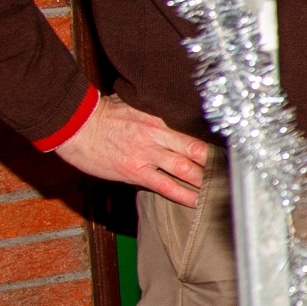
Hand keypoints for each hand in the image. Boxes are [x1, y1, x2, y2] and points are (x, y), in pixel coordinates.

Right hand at [53, 92, 212, 206]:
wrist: (74, 125)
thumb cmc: (100, 113)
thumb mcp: (132, 104)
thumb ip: (153, 111)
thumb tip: (169, 115)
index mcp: (158, 119)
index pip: (193, 134)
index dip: (212, 146)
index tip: (226, 154)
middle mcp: (156, 136)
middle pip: (195, 152)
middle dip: (214, 166)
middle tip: (232, 176)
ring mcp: (146, 155)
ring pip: (185, 170)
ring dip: (204, 182)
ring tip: (220, 190)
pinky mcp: (134, 172)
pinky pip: (165, 186)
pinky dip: (184, 195)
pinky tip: (197, 201)